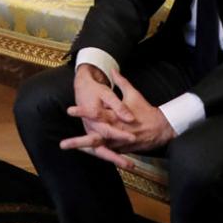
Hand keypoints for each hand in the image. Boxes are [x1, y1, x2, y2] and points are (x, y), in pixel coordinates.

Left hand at [61, 68, 175, 167]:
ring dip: (83, 149)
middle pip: (94, 139)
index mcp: (117, 118)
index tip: (70, 110)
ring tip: (67, 148)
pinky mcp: (120, 148)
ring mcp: (117, 143)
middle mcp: (115, 132)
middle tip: (63, 144)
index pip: (97, 114)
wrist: (160, 129)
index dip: (82, 112)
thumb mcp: (134, 94)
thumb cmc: (145, 110)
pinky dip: (94, 153)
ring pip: (98, 149)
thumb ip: (121, 82)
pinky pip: (105, 153)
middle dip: (78, 142)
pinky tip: (82, 152)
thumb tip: (112, 69)